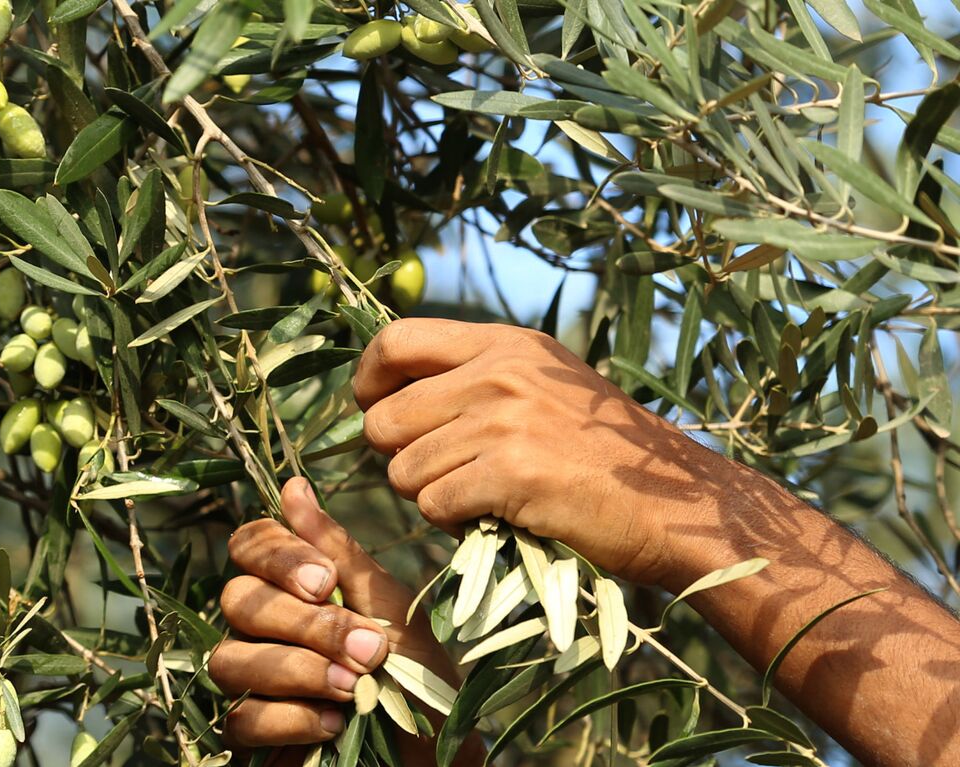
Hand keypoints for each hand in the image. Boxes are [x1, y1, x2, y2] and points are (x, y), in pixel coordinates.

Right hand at [212, 477, 467, 760]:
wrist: (442, 750)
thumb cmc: (421, 674)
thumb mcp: (390, 604)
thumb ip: (338, 551)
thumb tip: (292, 486)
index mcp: (292, 587)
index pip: (248, 546)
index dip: (277, 557)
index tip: (326, 581)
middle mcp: (262, 628)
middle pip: (237, 600)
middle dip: (302, 622)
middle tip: (364, 645)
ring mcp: (253, 682)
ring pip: (229, 658)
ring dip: (296, 669)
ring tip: (353, 687)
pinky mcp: (254, 734)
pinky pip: (241, 718)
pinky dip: (289, 718)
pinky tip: (334, 723)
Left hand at [353, 318, 748, 588]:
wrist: (677, 503)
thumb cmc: (605, 453)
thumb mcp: (545, 385)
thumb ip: (476, 376)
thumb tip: (390, 393)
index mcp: (505, 344)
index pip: (395, 340)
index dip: (368, 380)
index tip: (373, 408)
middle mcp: (500, 374)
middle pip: (384, 419)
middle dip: (398, 457)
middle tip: (443, 474)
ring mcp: (505, 422)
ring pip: (402, 470)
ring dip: (430, 496)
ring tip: (481, 497)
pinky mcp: (512, 474)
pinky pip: (434, 504)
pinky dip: (454, 523)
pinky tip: (495, 517)